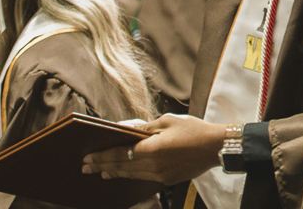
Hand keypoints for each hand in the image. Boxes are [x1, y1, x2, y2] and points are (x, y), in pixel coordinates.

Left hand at [81, 115, 229, 183]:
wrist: (216, 147)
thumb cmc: (194, 130)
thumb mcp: (167, 121)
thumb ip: (145, 128)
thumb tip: (127, 131)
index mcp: (152, 148)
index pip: (120, 154)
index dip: (102, 156)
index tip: (87, 158)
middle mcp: (154, 165)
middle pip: (122, 166)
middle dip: (102, 166)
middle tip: (86, 167)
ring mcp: (161, 175)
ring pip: (131, 175)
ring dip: (115, 172)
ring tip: (101, 172)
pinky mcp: (168, 180)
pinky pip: (144, 178)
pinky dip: (131, 175)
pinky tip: (124, 174)